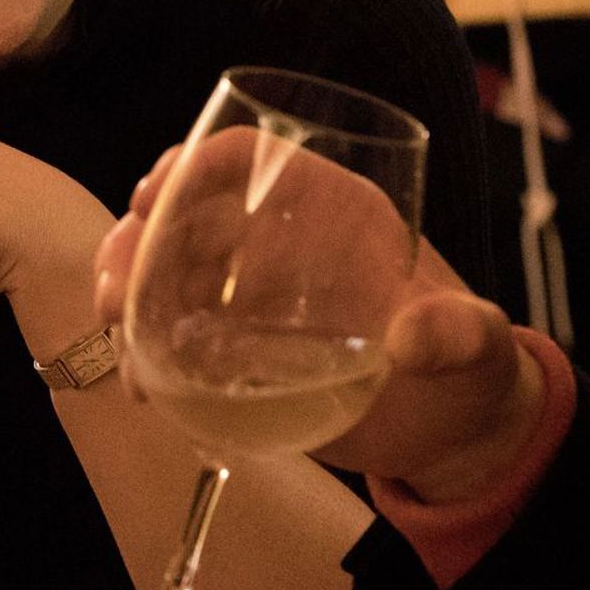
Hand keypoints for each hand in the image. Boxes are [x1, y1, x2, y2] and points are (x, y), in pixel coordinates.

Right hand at [97, 135, 542, 500]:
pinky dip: (142, 353)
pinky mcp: (236, 352)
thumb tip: (415, 337)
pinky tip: (140, 385)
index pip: (248, 159)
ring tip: (115, 331)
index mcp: (331, 210)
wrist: (453, 431)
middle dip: (134, 239)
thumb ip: (457, 334)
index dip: (196, 164)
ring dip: (124, 292)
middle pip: (184, 213)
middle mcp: (278, 243)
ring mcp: (250, 298)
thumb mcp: (474, 344)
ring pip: (161, 272)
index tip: (152, 193)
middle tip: (115, 291)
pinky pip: (171, 338)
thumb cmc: (469, 365)